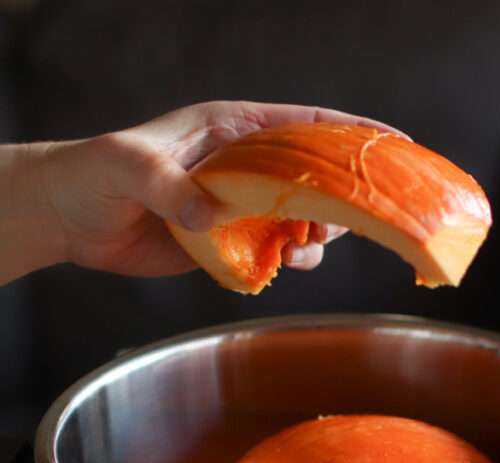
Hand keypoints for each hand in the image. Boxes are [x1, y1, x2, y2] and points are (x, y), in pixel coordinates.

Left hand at [0, 101, 398, 283]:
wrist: (72, 220)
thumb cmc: (95, 173)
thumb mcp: (128, 165)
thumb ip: (169, 185)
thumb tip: (207, 213)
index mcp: (231, 130)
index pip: (304, 125)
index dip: (352, 134)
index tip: (393, 144)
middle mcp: (243, 166)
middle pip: (314, 176)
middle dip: (339, 195)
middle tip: (343, 218)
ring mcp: (238, 206)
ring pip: (300, 219)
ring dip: (315, 235)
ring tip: (305, 245)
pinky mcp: (227, 242)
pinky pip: (273, 253)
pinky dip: (286, 262)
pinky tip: (282, 266)